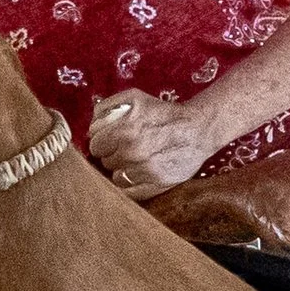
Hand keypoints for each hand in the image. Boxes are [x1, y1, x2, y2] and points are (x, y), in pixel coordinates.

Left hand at [87, 90, 216, 199]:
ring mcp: (144, 171)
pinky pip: (129, 192)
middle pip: (105, 162)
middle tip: (128, 148)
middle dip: (113, 154)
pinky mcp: (156, 185)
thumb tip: (91, 126)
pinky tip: (140, 173)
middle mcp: (133, 152)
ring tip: (137, 160)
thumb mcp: (135, 98)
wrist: (198, 130)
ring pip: (116, 178)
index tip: (112, 140)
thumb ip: (107, 107)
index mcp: (125, 130)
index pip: (95, 146)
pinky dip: (131, 184)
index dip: (103, 142)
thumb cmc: (164, 113)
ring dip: (123, 170)